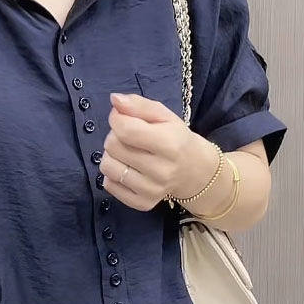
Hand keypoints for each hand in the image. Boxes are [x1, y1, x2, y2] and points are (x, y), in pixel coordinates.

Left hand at [101, 91, 214, 210]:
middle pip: (113, 146)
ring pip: (107, 167)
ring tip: (127, 153)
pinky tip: (128, 169)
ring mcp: (151, 190)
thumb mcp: (164, 115)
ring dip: (112, 156)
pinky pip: (109, 186)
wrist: (195, 171)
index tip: (121, 117)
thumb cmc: (176, 138)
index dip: (116, 119)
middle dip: (115, 136)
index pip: (125, 129)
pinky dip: (113, 175)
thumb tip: (114, 99)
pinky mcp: (143, 204)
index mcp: (170, 144)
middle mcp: (161, 171)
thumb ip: (139, 105)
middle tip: (129, 137)